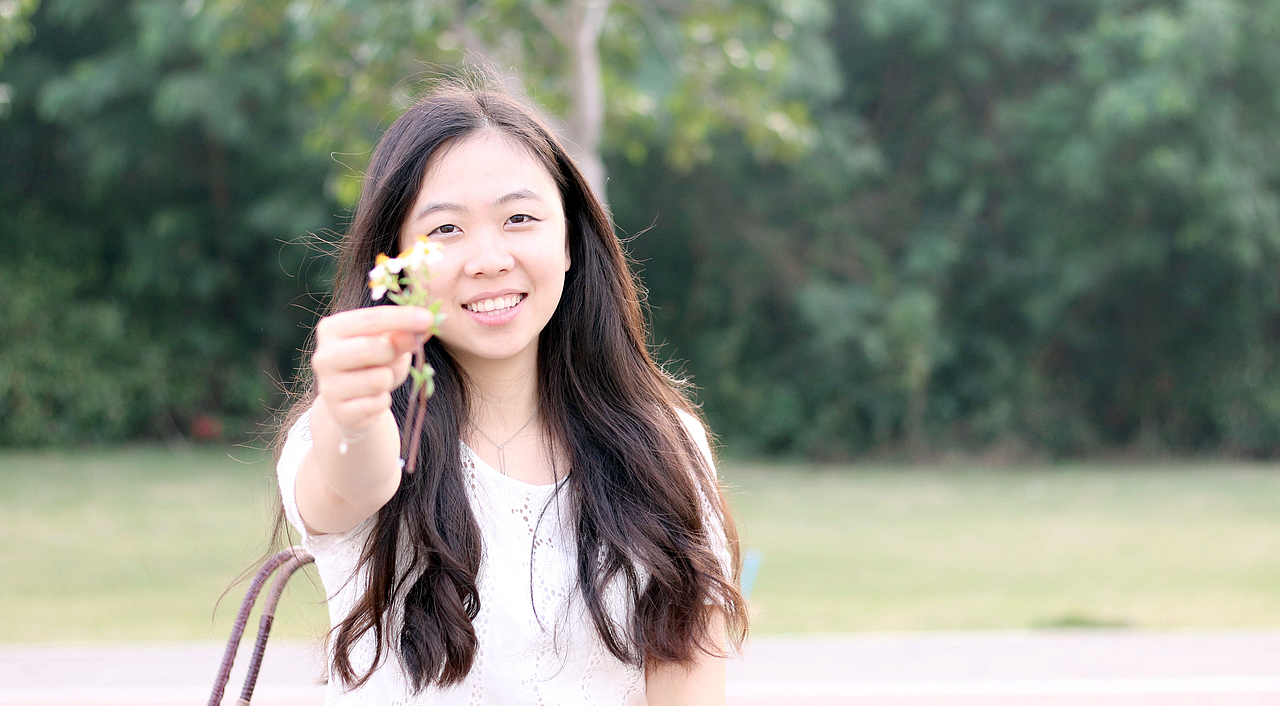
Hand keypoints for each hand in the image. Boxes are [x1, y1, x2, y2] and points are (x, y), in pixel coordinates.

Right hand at [311, 306, 435, 436]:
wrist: (351, 403)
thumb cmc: (373, 363)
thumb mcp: (389, 343)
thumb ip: (403, 333)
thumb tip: (425, 326)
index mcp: (332, 329)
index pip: (371, 318)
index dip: (403, 318)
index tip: (429, 319)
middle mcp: (323, 356)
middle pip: (373, 348)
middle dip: (394, 352)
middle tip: (396, 356)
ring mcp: (328, 386)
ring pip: (379, 379)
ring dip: (390, 379)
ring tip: (380, 379)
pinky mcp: (338, 411)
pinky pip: (378, 403)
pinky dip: (384, 400)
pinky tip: (373, 399)